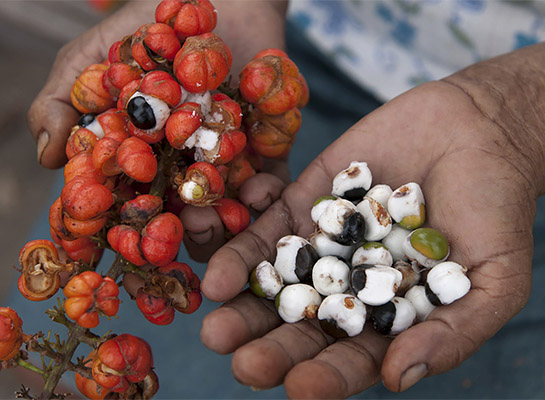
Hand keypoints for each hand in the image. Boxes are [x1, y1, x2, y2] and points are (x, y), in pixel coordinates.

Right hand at [26, 0, 289, 261]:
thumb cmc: (148, 26)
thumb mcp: (93, 57)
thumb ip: (63, 101)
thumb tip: (46, 159)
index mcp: (142, 159)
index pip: (130, 206)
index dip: (123, 232)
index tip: (120, 252)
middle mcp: (183, 169)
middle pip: (181, 219)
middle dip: (180, 234)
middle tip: (178, 235)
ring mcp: (226, 162)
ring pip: (225, 210)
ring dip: (221, 224)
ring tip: (213, 221)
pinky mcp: (267, 148)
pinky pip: (272, 181)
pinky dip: (268, 193)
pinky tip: (260, 192)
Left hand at [199, 80, 537, 396]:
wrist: (481, 129)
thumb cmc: (499, 209)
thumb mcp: (495, 281)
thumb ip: (452, 333)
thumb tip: (398, 379)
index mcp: (390, 316)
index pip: (354, 358)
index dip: (329, 377)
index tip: (302, 389)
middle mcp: (349, 286)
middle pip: (304, 328)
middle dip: (274, 350)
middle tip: (244, 365)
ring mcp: (322, 244)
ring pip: (277, 286)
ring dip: (245, 311)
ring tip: (217, 332)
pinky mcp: (305, 202)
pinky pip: (267, 232)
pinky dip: (243, 255)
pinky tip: (217, 278)